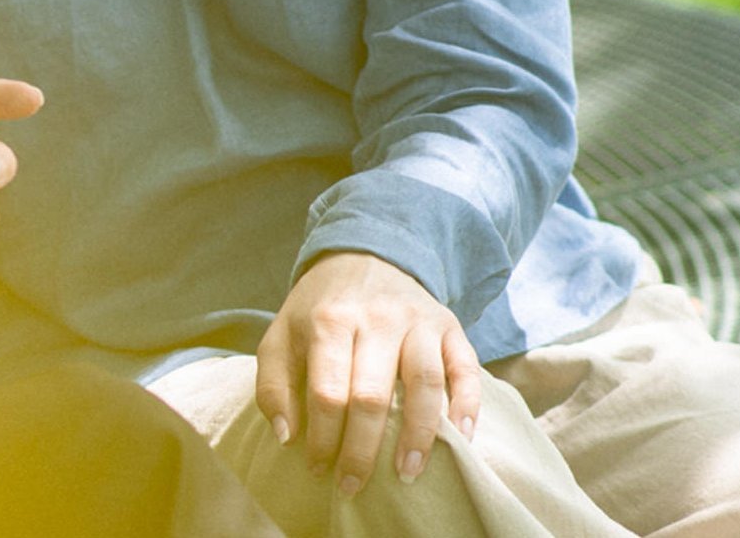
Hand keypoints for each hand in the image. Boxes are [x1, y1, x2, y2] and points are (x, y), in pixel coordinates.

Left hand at [255, 252, 482, 495]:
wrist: (364, 255)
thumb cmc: (319, 309)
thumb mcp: (280, 335)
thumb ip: (273, 386)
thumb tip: (287, 437)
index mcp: (330, 320)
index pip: (328, 392)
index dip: (322, 438)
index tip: (318, 468)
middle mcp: (377, 317)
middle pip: (372, 395)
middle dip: (362, 450)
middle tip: (354, 485)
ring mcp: (418, 320)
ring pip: (423, 382)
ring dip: (417, 434)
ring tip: (407, 473)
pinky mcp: (449, 324)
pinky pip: (465, 366)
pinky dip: (466, 403)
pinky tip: (460, 436)